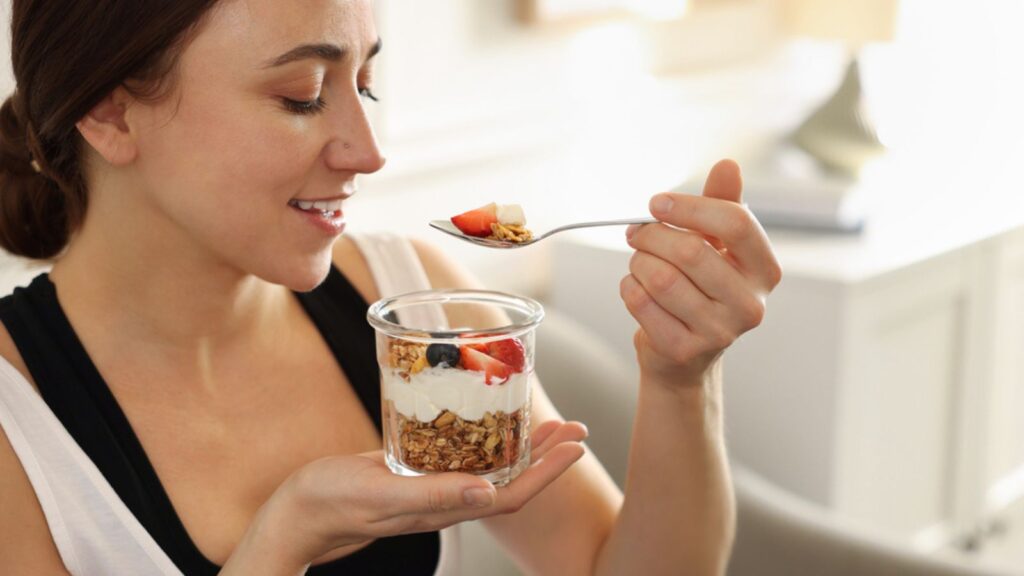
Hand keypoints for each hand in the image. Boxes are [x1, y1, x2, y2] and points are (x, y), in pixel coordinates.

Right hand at [227, 420, 586, 571]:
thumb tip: (487, 493)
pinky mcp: (415, 470)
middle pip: (510, 481)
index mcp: (444, 508)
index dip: (548, 472)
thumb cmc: (334, 503)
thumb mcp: (384, 493)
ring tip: (547, 423)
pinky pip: (461, 455)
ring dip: (520, 446)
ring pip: (489, 467)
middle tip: (575, 427)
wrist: (298, 511)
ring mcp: (431, 486)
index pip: (511, 495)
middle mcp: (445, 499)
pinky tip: (488, 420)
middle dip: (546, 455)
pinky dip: (483, 437)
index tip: (575, 446)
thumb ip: (434, 494)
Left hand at [620, 159, 781, 384]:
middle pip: (691, 251)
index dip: (690, 207)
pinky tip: (637, 288)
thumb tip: (728, 166)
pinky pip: (641, 302)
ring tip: (639, 263)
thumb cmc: (701, 288)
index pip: (736, 223)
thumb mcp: (717, 244)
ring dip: (638, 262)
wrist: (686, 353)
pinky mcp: (683, 349)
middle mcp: (750, 304)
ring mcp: (719, 332)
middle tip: (636, 232)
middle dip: (652, 236)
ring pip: (660, 278)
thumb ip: (721, 204)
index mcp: (765, 270)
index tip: (658, 204)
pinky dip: (629, 287)